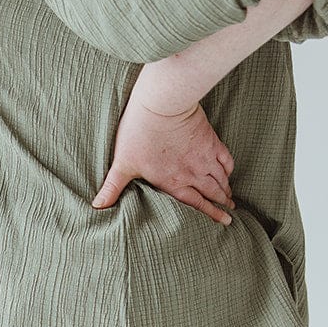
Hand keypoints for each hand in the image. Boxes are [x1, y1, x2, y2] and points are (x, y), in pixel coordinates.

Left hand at [92, 96, 236, 223]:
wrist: (162, 104)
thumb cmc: (139, 132)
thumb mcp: (122, 163)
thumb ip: (112, 187)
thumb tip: (96, 207)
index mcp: (173, 182)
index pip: (196, 204)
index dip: (211, 214)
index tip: (223, 222)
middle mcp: (192, 173)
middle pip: (212, 192)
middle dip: (222, 204)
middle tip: (230, 212)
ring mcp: (204, 156)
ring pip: (221, 178)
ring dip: (226, 189)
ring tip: (231, 197)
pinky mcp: (210, 139)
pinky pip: (226, 158)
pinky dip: (229, 168)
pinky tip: (228, 171)